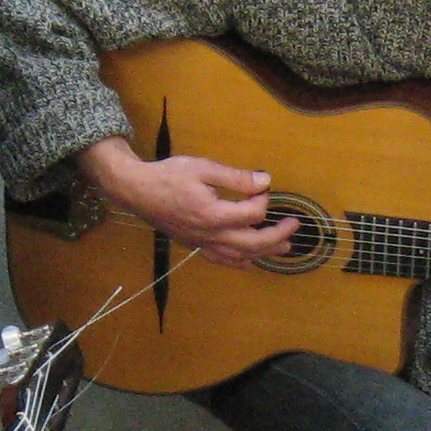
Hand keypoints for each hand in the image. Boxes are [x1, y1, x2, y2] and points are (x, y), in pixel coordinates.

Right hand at [86, 142, 298, 266]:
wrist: (136, 191)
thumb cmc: (168, 176)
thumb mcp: (203, 168)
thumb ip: (236, 177)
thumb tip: (265, 181)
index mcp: (214, 214)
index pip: (253, 212)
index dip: (264, 198)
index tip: (263, 185)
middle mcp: (210, 235)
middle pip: (253, 243)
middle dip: (277, 235)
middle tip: (294, 225)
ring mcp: (202, 243)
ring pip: (240, 256)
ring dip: (265, 252)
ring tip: (284, 248)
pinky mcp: (195, 245)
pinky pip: (221, 260)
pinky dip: (239, 262)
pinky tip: (250, 261)